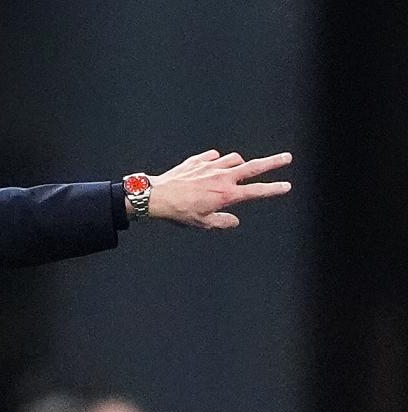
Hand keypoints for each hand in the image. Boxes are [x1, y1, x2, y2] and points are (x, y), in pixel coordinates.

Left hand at [142, 149, 292, 228]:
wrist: (156, 196)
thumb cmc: (178, 212)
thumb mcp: (202, 223)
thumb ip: (221, 222)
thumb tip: (234, 221)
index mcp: (226, 195)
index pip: (256, 191)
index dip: (273, 189)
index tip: (286, 186)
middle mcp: (222, 177)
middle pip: (253, 167)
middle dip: (272, 162)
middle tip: (286, 158)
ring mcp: (210, 166)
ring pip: (234, 159)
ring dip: (239, 163)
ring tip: (237, 170)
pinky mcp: (197, 160)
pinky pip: (213, 156)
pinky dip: (216, 160)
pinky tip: (212, 165)